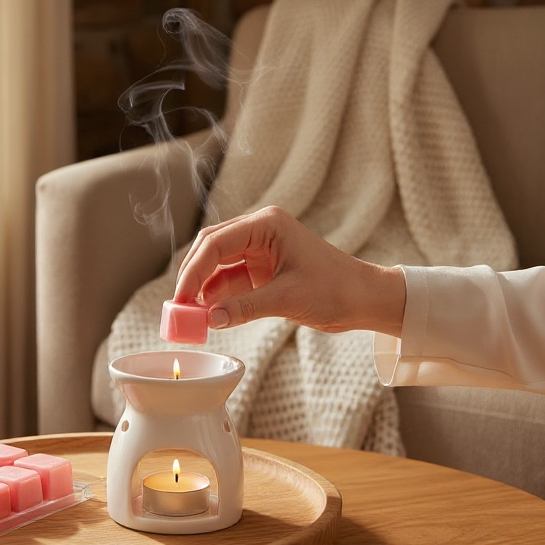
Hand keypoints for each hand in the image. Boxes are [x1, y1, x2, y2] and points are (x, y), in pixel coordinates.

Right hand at [174, 206, 405, 336]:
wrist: (366, 299)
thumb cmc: (337, 289)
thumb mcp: (288, 299)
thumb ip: (245, 307)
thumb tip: (209, 320)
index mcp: (267, 225)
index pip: (217, 242)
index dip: (194, 270)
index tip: (181, 297)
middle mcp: (259, 232)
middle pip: (211, 249)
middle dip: (193, 277)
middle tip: (178, 307)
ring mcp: (259, 251)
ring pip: (218, 267)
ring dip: (203, 290)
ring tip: (189, 316)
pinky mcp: (262, 271)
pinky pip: (231, 282)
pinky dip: (219, 298)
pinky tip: (209, 316)